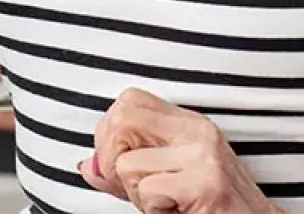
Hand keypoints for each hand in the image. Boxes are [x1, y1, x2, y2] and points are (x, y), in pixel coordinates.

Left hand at [81, 89, 277, 213]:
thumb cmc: (214, 211)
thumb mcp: (167, 182)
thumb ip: (129, 169)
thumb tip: (89, 166)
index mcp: (189, 125)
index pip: (130, 100)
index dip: (109, 132)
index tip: (117, 163)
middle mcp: (197, 132)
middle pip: (123, 118)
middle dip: (111, 158)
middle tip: (133, 187)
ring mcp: (202, 155)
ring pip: (127, 163)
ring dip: (136, 194)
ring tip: (165, 203)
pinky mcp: (204, 182)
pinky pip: (147, 190)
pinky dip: (151, 209)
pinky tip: (176, 211)